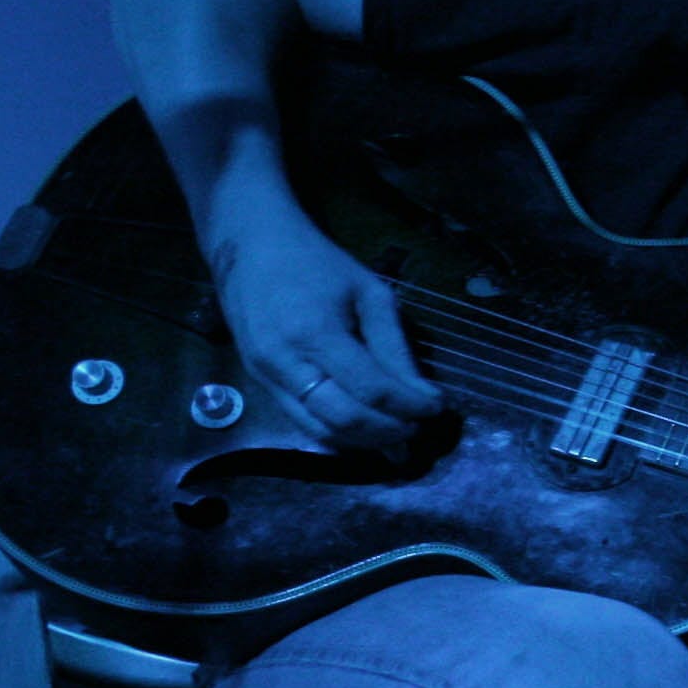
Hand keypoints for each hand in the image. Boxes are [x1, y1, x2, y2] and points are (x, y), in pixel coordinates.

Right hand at [214, 208, 441, 448]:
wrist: (250, 246)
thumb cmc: (317, 262)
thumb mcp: (369, 293)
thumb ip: (394, 348)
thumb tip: (423, 396)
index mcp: (316, 333)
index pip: (371, 389)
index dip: (410, 405)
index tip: (438, 406)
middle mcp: (284, 362)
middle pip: (344, 419)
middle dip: (389, 431)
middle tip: (419, 425)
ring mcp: (265, 376)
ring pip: (320, 429)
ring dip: (365, 440)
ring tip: (398, 431)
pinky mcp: (258, 382)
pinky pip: (301, 420)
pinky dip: (338, 432)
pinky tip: (365, 428)